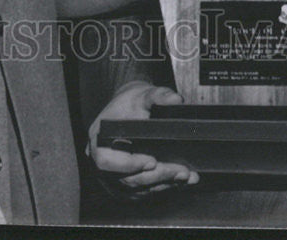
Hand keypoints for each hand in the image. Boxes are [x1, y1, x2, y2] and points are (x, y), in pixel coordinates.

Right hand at [87, 81, 199, 196]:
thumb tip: (176, 99)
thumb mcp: (144, 94)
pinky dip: (162, 187)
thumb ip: (159, 95)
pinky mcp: (126, 184)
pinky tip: (179, 180)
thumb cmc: (133, 102)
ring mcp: (112, 176)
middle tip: (181, 171)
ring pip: (137, 189)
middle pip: (127, 179)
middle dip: (157, 176)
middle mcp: (103, 161)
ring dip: (163, 184)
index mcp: (99, 138)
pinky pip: (142, 192)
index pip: (106, 161)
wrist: (130, 109)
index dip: (129, 165)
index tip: (153, 161)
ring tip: (186, 175)